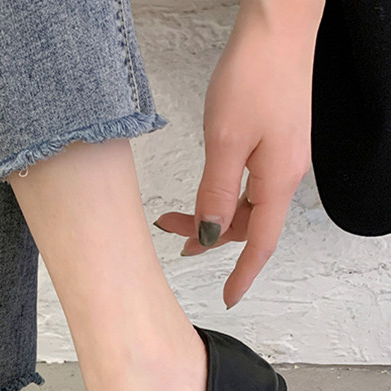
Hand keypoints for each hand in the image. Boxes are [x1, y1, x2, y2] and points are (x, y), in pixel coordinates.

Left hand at [153, 4, 318, 308]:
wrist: (277, 25)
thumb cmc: (256, 75)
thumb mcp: (226, 142)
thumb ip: (217, 194)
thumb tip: (211, 234)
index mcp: (279, 180)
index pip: (260, 244)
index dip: (242, 274)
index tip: (228, 298)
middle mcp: (285, 174)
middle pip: (247, 225)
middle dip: (208, 236)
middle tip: (169, 231)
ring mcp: (280, 157)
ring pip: (243, 204)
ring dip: (209, 213)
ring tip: (172, 214)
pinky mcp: (273, 142)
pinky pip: (246, 184)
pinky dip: (220, 194)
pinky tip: (202, 188)